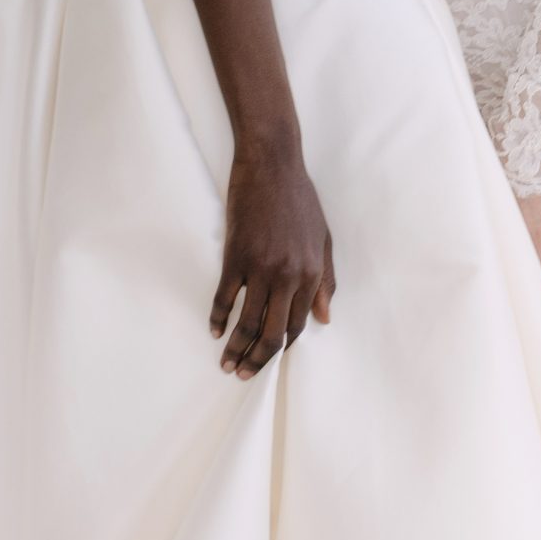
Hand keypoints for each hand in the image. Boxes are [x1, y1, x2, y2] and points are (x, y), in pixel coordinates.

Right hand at [210, 139, 333, 379]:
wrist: (272, 165)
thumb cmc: (300, 200)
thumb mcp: (322, 240)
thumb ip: (325, 281)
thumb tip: (325, 318)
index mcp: (311, 273)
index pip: (298, 324)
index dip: (283, 346)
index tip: (270, 358)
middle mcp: (288, 276)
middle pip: (273, 332)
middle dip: (258, 360)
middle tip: (244, 374)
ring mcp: (260, 268)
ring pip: (248, 323)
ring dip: (236, 349)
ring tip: (227, 364)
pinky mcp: (236, 258)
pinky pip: (226, 299)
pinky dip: (218, 319)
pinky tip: (215, 330)